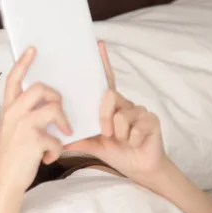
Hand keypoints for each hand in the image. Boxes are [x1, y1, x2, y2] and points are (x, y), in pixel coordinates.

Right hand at [0, 47, 71, 193]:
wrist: (4, 184)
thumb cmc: (11, 160)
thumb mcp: (12, 134)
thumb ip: (23, 118)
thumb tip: (46, 109)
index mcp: (8, 111)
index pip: (14, 80)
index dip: (23, 63)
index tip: (33, 50)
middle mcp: (13, 115)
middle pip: (40, 88)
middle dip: (57, 97)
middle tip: (60, 111)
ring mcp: (23, 126)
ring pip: (53, 108)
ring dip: (64, 122)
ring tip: (63, 134)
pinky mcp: (34, 140)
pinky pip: (57, 137)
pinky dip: (57, 150)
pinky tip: (49, 159)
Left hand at [64, 41, 167, 178]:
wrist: (140, 168)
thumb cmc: (117, 152)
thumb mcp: (94, 145)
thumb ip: (79, 139)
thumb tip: (59, 140)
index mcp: (110, 106)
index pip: (105, 81)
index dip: (103, 63)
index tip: (98, 44)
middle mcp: (125, 104)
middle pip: (109, 97)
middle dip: (104, 117)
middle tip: (106, 133)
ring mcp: (139, 110)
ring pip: (120, 116)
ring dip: (119, 134)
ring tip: (123, 141)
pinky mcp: (151, 120)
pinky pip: (134, 128)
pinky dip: (131, 140)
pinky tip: (135, 143)